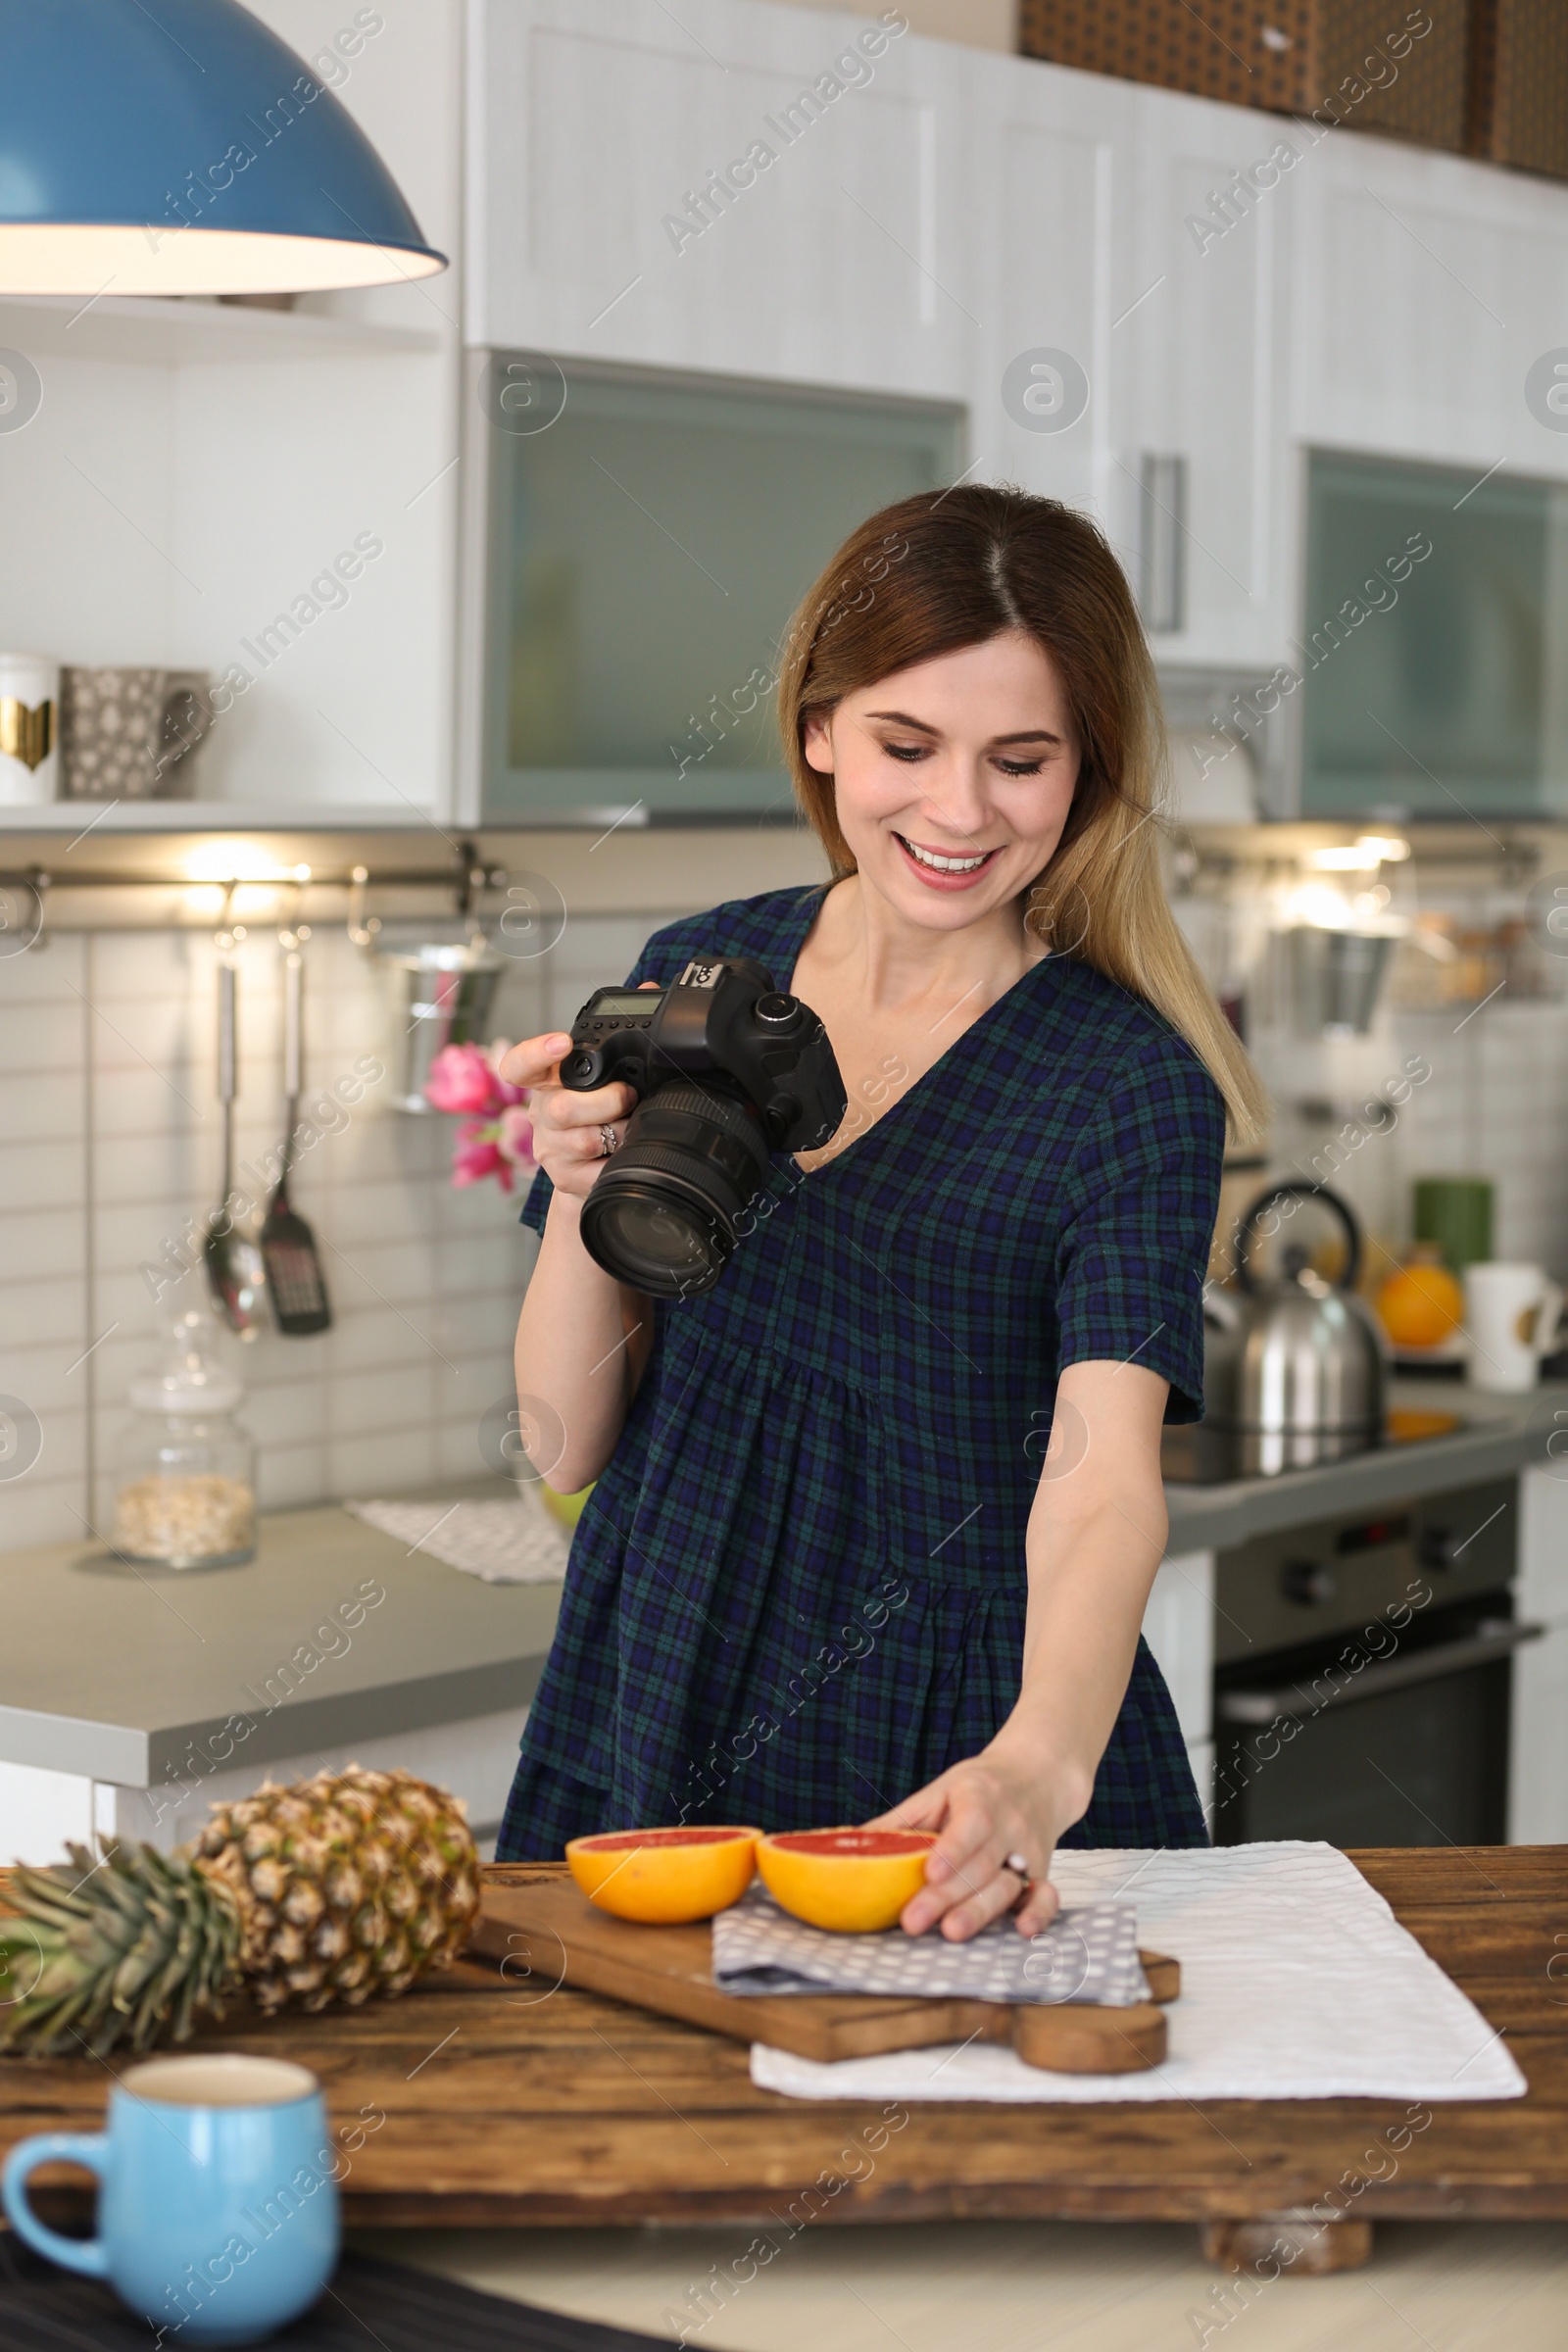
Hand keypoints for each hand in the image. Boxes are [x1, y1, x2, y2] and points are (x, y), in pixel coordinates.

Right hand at [498, 984, 657, 1203]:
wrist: (598, 1169)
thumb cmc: (605, 1115)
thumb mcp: (611, 1075)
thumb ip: (624, 1036)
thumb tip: (649, 988)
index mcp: (547, 1083)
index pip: (519, 1065)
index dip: (535, 1053)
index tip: (561, 1043)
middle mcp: (541, 1114)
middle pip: (559, 1108)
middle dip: (603, 1103)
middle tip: (628, 1097)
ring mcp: (549, 1149)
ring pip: (582, 1140)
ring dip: (619, 1133)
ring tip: (633, 1127)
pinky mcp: (563, 1178)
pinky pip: (595, 1172)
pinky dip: (618, 1164)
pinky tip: (625, 1156)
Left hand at [866, 1729, 1083, 1940]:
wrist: (1035, 1777)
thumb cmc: (976, 1788)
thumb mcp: (938, 1791)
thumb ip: (901, 1821)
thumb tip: (847, 1847)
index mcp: (980, 1796)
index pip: (971, 1824)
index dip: (953, 1850)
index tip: (929, 1873)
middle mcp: (1008, 1825)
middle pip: (980, 1865)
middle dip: (947, 1896)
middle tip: (913, 1921)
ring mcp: (1027, 1851)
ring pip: (1007, 1885)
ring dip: (981, 1911)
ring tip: (951, 1932)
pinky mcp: (1042, 1873)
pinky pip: (1048, 1895)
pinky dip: (1040, 1914)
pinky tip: (1022, 1931)